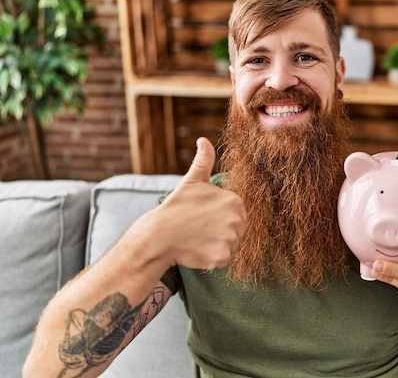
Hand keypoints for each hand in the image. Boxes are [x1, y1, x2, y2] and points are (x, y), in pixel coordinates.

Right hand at [135, 137, 246, 269]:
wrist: (159, 234)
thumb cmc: (177, 206)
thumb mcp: (193, 180)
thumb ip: (204, 161)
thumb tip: (203, 140)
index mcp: (235, 200)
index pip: (237, 212)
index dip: (221, 215)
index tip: (205, 216)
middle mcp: (237, 219)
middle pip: (238, 229)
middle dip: (222, 230)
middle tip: (201, 228)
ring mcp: (230, 239)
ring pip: (232, 244)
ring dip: (218, 244)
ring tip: (199, 237)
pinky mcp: (222, 257)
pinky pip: (224, 258)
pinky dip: (213, 257)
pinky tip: (199, 249)